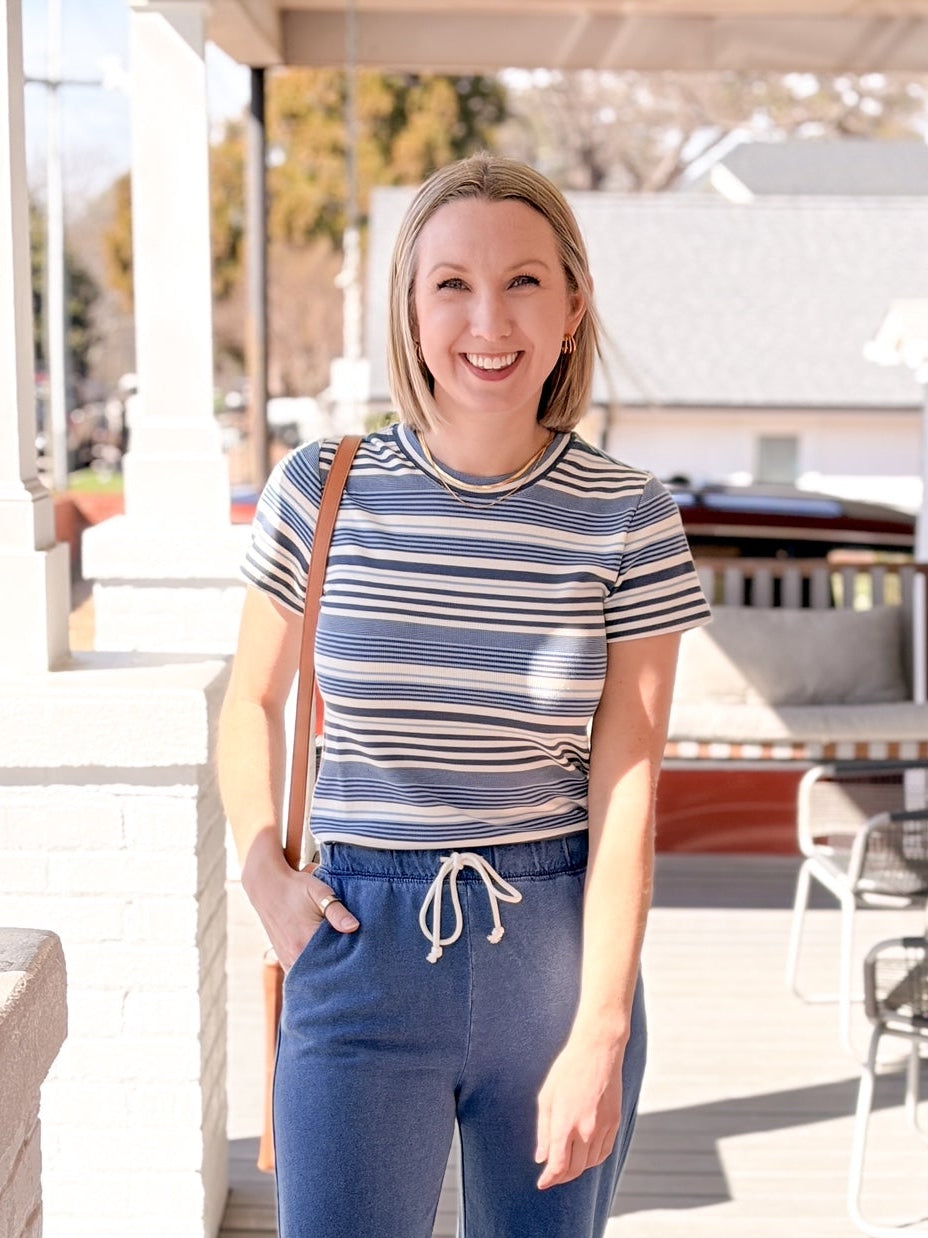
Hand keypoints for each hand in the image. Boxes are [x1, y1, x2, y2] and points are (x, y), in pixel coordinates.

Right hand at [242, 833, 358, 970]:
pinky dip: (311, 972)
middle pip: (322, 973)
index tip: (360, 964)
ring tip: (339, 970)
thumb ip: (337, 911)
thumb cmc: (295, 887)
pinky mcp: (282, 957)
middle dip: (337, 972)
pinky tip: (323, 968)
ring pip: (310, 976)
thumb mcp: (320, 892)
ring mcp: (286, 959)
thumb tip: (354, 927)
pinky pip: (299, 974)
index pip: (334, 963)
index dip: (348, 964)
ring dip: (324, 973)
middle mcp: (294, 955)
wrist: (266, 886)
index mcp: (305, 942)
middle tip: (353, 972)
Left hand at [534, 1033, 624, 1189]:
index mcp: (565, 1123)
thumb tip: (541, 1158)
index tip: (542, 1183)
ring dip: (577, 1169)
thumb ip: (543, 1130)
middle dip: (561, 1177)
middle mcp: (585, 1129)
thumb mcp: (547, 1097)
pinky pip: (604, 1152)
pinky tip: (585, 1155)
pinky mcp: (615, 1122)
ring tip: (567, 1165)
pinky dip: (593, 1159)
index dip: (549, 1178)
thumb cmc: (567, 1070)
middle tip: (552, 1176)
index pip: (557, 1165)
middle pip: (574, 1169)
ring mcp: (603, 1127)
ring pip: (591, 1163)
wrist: (598, 1050)